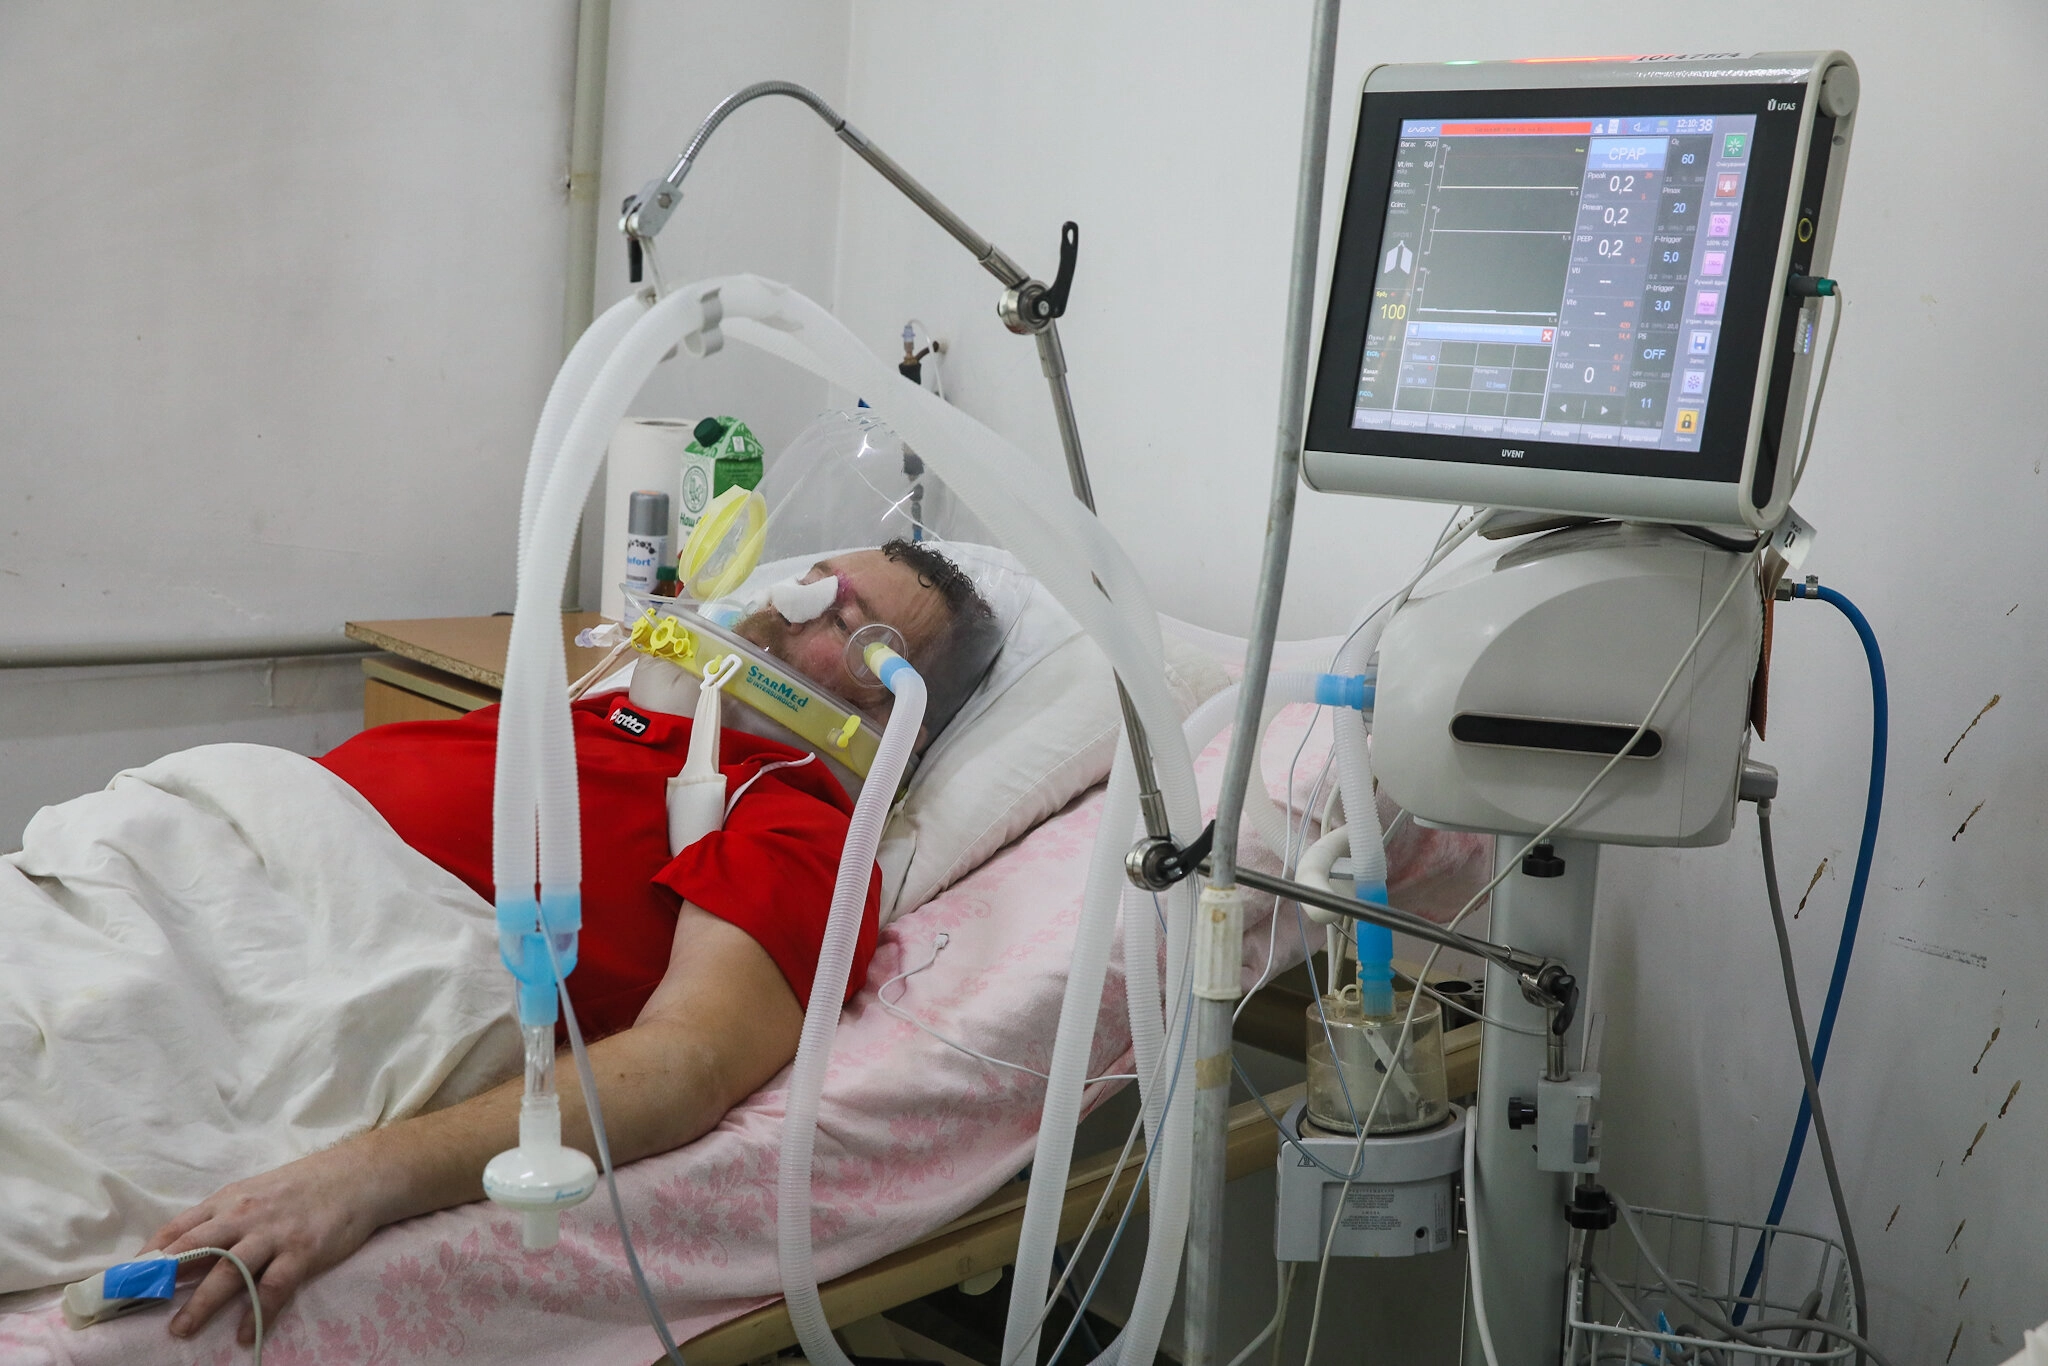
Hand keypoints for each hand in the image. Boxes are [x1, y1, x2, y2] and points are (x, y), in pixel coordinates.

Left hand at [140, 1139, 389, 1346]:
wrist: (356, 1177)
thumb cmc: (300, 1188)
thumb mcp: (253, 1194)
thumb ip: (218, 1221)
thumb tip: (176, 1253)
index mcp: (228, 1202)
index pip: (177, 1229)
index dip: (148, 1256)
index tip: (121, 1281)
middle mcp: (245, 1217)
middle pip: (195, 1251)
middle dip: (163, 1282)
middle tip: (137, 1308)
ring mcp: (274, 1235)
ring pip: (229, 1271)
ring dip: (202, 1304)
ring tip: (181, 1330)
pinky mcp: (302, 1252)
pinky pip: (273, 1288)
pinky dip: (257, 1314)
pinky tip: (244, 1335)